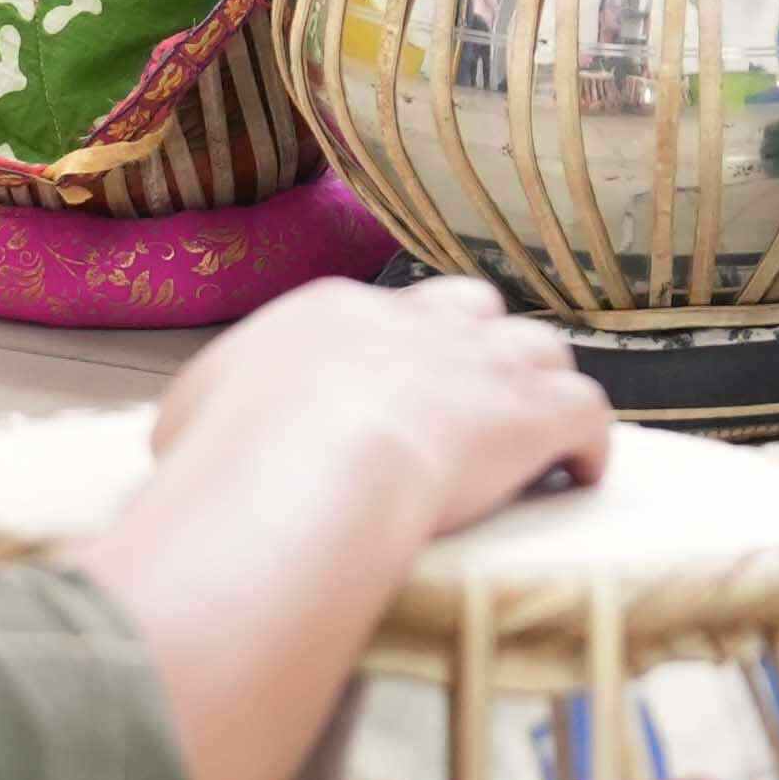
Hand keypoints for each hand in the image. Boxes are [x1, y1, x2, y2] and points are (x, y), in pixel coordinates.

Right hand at [124, 272, 612, 560]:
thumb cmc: (234, 453)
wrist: (310, 463)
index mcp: (335, 313)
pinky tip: (585, 472)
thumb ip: (207, 414)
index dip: (396, 350)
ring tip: (538, 428)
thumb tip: (194, 437)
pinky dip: (590, 440)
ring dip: (539, 382)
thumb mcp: (188, 420)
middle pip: (471, 308)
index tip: (392, 390)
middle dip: (475, 343)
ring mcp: (483, 363)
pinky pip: (587, 410)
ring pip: (540, 346)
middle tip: (471, 393)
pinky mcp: (534, 415)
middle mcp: (419, 322)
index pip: (382, 313)